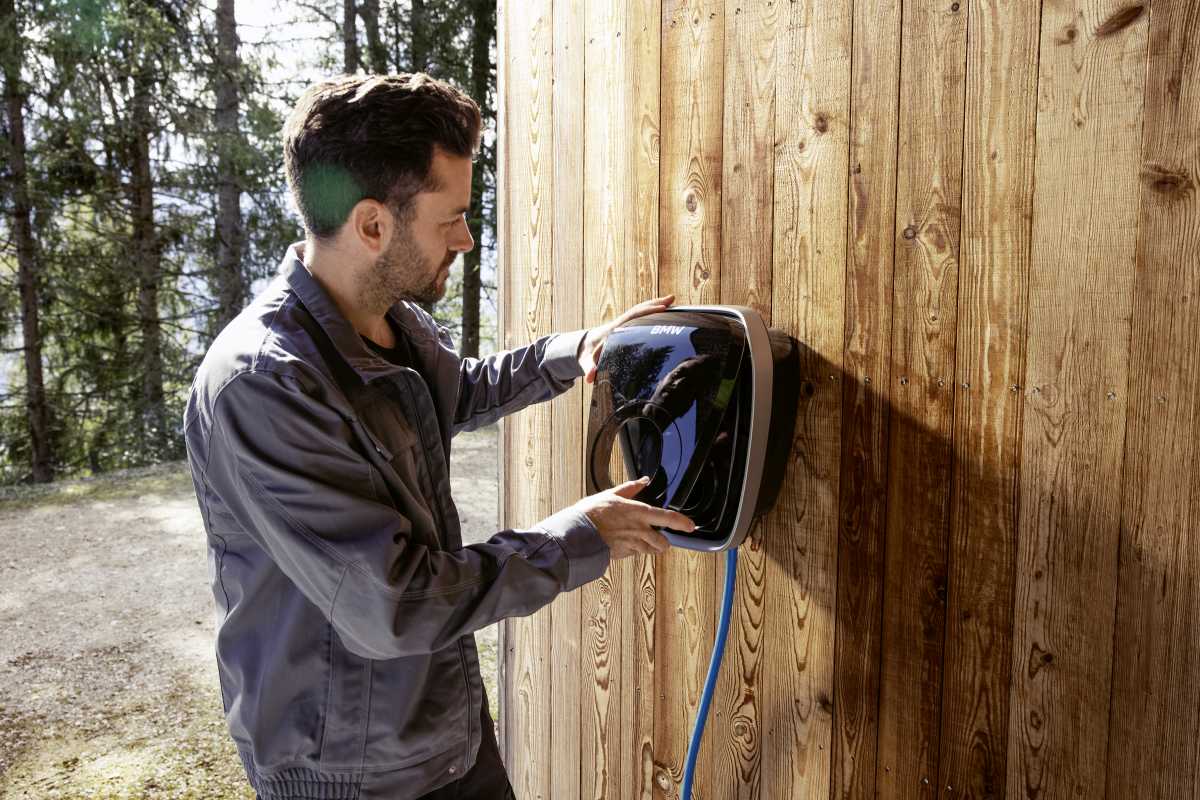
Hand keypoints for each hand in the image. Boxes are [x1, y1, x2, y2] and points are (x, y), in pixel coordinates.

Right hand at [573, 477, 694, 558]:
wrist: (578, 534)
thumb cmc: (592, 513)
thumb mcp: (611, 494)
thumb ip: (630, 488)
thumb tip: (643, 480)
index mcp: (639, 513)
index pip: (668, 518)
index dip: (682, 523)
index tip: (690, 526)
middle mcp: (639, 530)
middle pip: (663, 543)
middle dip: (663, 541)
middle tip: (659, 537)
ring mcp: (632, 544)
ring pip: (651, 551)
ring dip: (650, 547)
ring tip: (643, 540)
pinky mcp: (624, 554)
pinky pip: (636, 554)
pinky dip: (635, 550)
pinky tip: (626, 543)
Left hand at [578, 294, 675, 383]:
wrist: (583, 346)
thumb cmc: (586, 354)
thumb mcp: (586, 361)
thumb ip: (589, 369)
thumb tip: (590, 378)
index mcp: (613, 329)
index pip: (632, 317)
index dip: (646, 312)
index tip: (661, 308)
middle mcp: (620, 323)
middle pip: (638, 310)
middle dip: (654, 304)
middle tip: (671, 299)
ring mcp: (623, 324)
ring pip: (640, 311)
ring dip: (654, 305)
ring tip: (671, 300)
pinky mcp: (626, 327)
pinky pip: (640, 316)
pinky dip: (651, 312)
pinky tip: (663, 311)